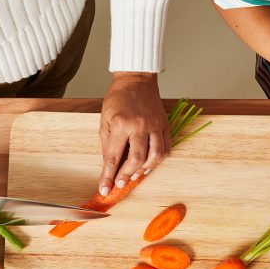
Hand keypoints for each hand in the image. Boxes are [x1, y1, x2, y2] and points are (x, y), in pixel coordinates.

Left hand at [98, 72, 170, 195]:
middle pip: (136, 160)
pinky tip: (149, 165)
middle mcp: (140, 125)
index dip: (108, 176)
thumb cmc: (117, 99)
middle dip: (127, 176)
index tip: (104, 189)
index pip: (113, 157)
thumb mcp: (105, 120)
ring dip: (144, 170)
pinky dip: (158, 160)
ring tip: (135, 176)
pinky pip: (166, 148)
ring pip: (154, 156)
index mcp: (121, 124)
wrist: (136, 79)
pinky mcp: (165, 124)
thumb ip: (107, 144)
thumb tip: (109, 167)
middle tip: (120, 184)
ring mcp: (155, 125)